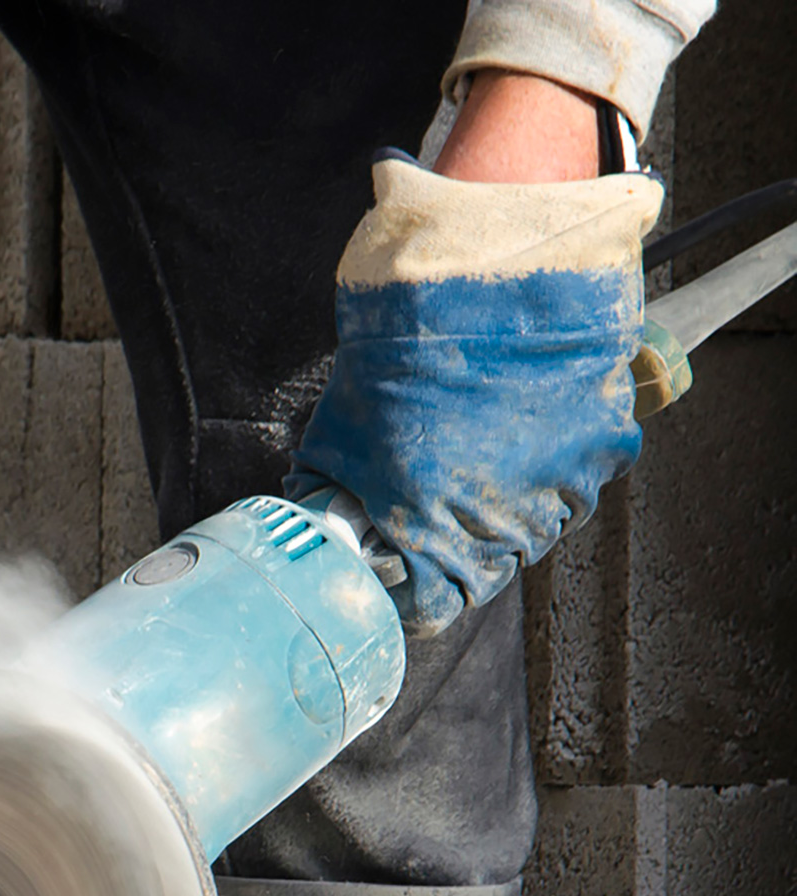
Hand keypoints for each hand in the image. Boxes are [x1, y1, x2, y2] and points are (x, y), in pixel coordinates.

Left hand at [287, 117, 660, 636]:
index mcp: (429, 516)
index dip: (414, 586)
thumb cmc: (400, 336)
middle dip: (459, 539)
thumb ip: (336, 486)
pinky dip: (554, 461)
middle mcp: (502, 513)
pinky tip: (523, 420)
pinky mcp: (606, 445)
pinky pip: (579, 478)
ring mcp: (563, 482)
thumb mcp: (341, 421)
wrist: (487, 258)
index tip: (405, 565)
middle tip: (440, 493)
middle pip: (487, 565)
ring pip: (539, 525)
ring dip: (510, 501)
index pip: (431, 601)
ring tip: (483, 448)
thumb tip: (326, 529)